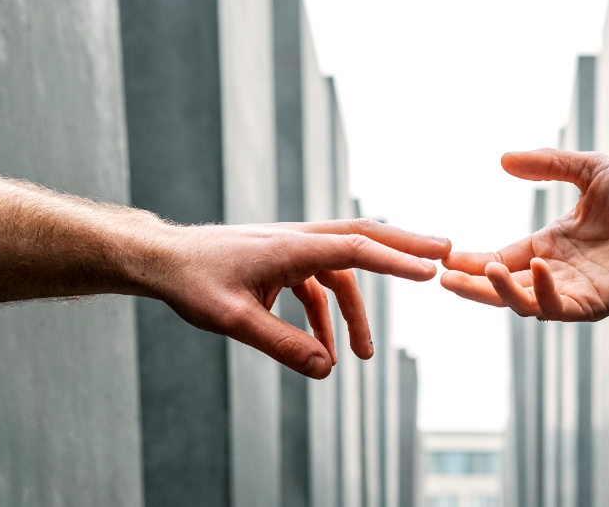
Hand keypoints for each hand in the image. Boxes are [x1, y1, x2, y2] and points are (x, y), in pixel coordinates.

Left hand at [143, 219, 450, 378]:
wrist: (162, 260)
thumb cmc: (193, 283)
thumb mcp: (235, 321)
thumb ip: (283, 346)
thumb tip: (328, 369)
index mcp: (292, 246)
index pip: (356, 249)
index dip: (397, 260)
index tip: (431, 270)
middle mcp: (298, 239)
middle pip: (364, 238)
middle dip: (405, 247)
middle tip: (446, 253)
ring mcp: (292, 248)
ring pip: (343, 270)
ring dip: (357, 311)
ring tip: (365, 356)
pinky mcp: (282, 262)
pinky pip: (318, 286)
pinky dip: (327, 316)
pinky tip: (324, 350)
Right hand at [441, 149, 608, 321]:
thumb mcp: (588, 169)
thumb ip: (547, 164)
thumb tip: (503, 159)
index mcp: (548, 246)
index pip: (501, 258)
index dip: (471, 261)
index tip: (444, 257)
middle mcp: (554, 272)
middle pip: (502, 287)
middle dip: (471, 285)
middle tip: (443, 277)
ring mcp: (572, 291)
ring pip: (523, 303)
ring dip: (498, 291)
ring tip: (481, 271)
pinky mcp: (593, 304)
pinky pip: (558, 307)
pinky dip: (542, 292)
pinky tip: (536, 268)